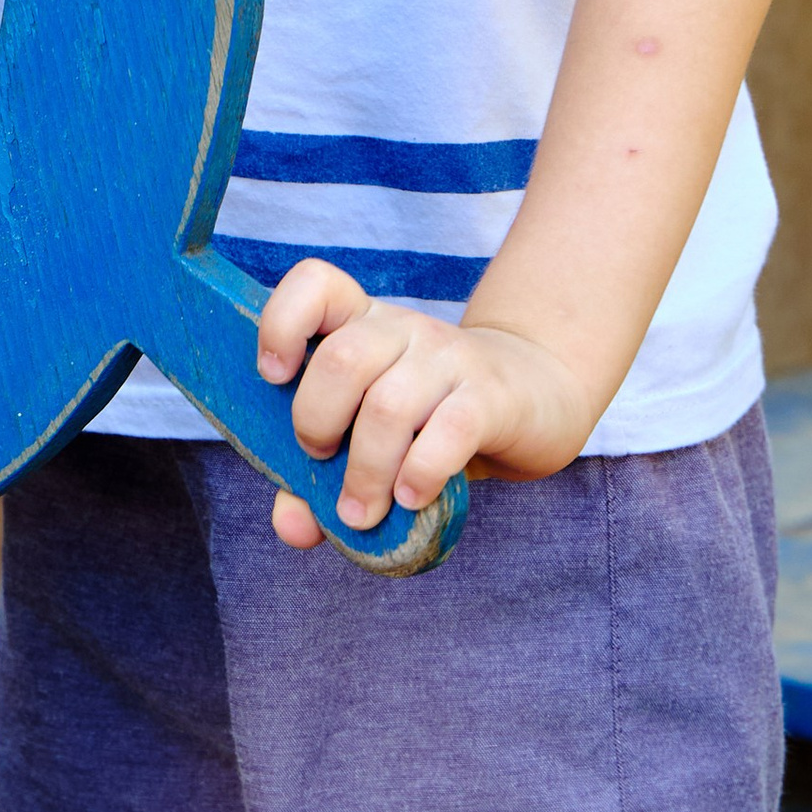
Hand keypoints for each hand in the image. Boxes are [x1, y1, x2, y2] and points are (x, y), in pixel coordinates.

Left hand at [254, 259, 596, 549]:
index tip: (275, 377)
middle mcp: (404, 329)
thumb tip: (291, 527)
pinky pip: (447, 432)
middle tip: (321, 464)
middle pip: (342, 359)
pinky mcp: (491, 395)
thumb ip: (318, 482)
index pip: (316, 284)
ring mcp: (450, 357)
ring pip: (388, 406)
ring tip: (364, 511)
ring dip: (365, 472)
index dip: (281, 324)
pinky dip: (419, 474)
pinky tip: (412, 499)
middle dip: (315, 424)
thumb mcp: (371, 441)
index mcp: (363, 324)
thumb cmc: (434, 420)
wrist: (536, 398)